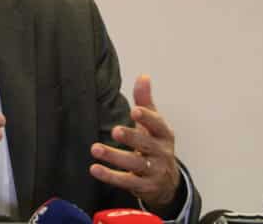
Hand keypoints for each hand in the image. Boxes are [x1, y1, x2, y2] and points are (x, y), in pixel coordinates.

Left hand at [89, 75, 180, 211]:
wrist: (168, 181)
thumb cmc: (155, 144)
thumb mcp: (154, 124)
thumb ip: (145, 101)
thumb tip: (143, 76)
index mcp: (164, 135)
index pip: (157, 125)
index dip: (147, 118)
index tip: (135, 110)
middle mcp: (161, 153)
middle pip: (146, 145)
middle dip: (131, 138)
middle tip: (115, 130)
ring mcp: (153, 171)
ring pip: (134, 165)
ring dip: (114, 157)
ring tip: (95, 149)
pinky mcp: (143, 187)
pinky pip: (126, 182)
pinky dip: (110, 176)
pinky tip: (94, 169)